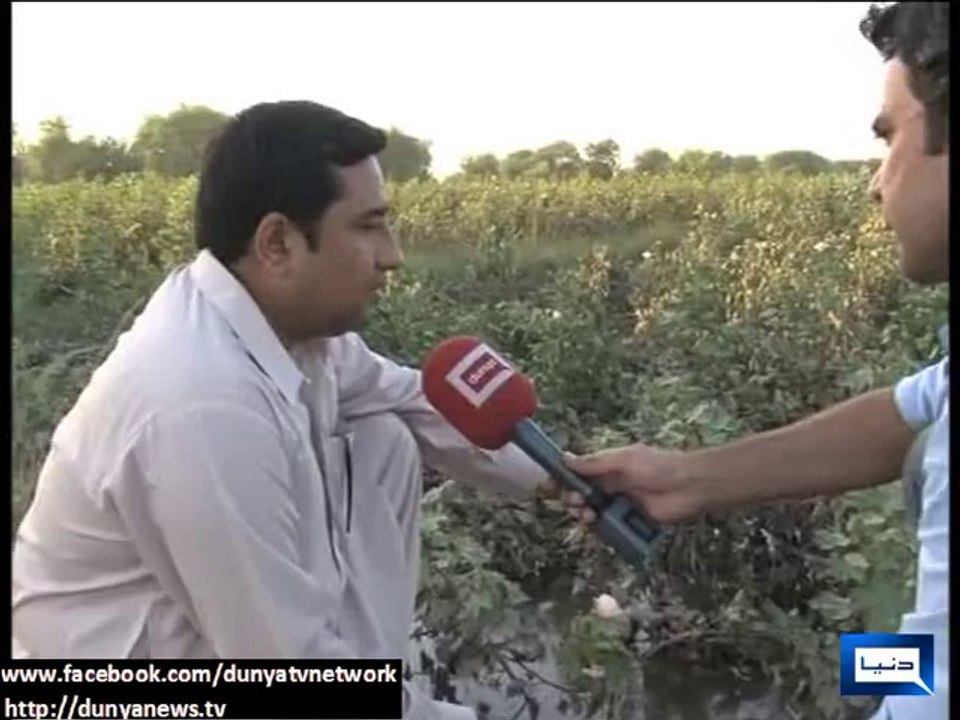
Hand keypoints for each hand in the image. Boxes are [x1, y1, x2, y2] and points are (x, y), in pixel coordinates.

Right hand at [543, 443, 703, 524]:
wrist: (690, 487)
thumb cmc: (658, 467)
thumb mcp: (624, 460)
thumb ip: (595, 464)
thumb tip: (565, 459)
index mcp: (607, 466)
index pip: (577, 472)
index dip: (561, 478)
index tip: (548, 485)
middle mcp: (611, 484)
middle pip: (580, 494)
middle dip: (570, 498)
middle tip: (573, 502)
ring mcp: (620, 503)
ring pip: (591, 511)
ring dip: (582, 513)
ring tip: (587, 514)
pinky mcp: (630, 521)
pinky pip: (607, 527)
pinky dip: (599, 527)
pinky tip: (598, 524)